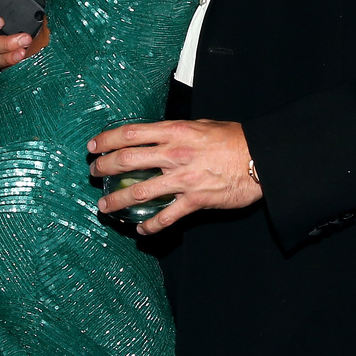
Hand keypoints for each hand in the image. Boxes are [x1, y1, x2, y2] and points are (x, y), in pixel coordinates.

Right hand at [0, 0, 46, 68]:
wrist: (53, 18)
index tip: (0, 21)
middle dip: (1, 42)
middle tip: (23, 37)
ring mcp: (3, 47)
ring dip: (7, 53)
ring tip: (25, 47)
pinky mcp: (12, 57)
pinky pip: (3, 64)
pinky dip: (10, 61)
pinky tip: (24, 55)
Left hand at [89, 119, 262, 235]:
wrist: (261, 160)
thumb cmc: (235, 139)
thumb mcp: (202, 125)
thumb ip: (177, 132)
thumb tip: (157, 135)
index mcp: (175, 131)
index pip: (130, 133)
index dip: (107, 139)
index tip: (94, 146)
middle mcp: (174, 154)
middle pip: (127, 160)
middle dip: (104, 168)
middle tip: (94, 173)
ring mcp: (183, 179)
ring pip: (139, 191)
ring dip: (117, 200)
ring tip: (104, 205)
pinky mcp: (195, 200)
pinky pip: (166, 216)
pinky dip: (151, 226)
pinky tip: (141, 231)